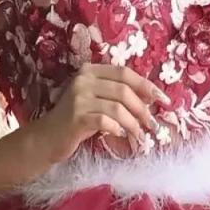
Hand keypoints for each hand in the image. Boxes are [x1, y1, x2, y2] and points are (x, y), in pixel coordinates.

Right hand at [37, 62, 171, 162]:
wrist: (46, 139)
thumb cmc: (76, 120)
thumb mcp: (96, 101)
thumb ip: (117, 94)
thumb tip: (151, 97)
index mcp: (90, 71)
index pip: (124, 73)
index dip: (146, 85)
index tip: (163, 99)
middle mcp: (83, 80)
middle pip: (123, 90)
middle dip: (142, 108)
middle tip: (152, 124)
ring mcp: (78, 98)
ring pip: (117, 107)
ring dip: (134, 123)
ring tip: (140, 135)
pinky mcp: (76, 116)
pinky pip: (106, 121)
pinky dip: (118, 129)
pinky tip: (121, 135)